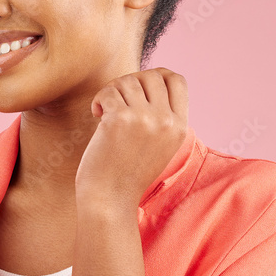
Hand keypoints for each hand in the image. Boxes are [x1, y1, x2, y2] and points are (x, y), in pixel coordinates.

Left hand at [74, 67, 188, 209]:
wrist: (109, 199)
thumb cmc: (127, 172)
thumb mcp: (158, 145)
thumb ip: (161, 116)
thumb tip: (150, 79)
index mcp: (180, 127)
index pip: (177, 80)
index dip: (156, 77)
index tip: (138, 91)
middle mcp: (166, 120)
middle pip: (152, 75)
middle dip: (130, 82)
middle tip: (117, 101)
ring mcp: (145, 119)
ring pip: (128, 81)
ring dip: (112, 92)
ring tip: (105, 112)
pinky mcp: (120, 119)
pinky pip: (108, 91)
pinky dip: (99, 100)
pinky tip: (96, 115)